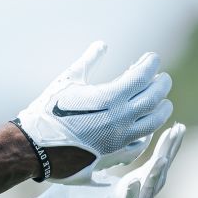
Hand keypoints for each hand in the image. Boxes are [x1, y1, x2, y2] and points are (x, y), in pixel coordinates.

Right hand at [15, 41, 172, 183]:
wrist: (34, 146)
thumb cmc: (48, 109)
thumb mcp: (68, 80)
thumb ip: (89, 61)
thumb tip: (102, 44)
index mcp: (110, 97)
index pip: (142, 76)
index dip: (150, 65)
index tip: (153, 57)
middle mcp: (120, 118)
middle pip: (153, 99)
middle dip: (161, 85)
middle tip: (162, 77)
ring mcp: (120, 138)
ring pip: (153, 122)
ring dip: (161, 109)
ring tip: (162, 101)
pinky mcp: (115, 153)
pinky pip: (141, 142)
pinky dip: (147, 131)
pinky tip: (146, 125)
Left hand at [31, 123, 185, 197]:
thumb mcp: (100, 174)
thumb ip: (112, 159)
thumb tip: (113, 134)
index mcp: (135, 186)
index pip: (157, 163)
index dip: (168, 146)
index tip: (178, 126)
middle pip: (158, 174)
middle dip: (169, 152)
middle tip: (177, 131)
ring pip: (147, 192)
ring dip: (155, 173)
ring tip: (162, 156)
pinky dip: (130, 197)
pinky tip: (133, 182)